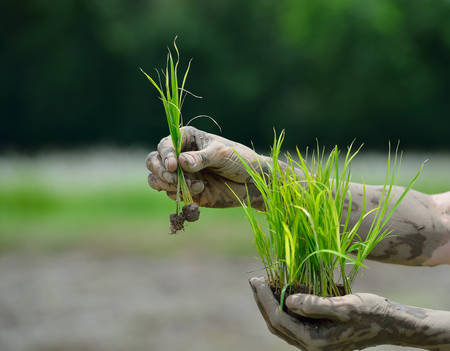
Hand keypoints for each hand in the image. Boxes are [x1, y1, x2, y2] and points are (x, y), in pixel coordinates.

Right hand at [146, 126, 265, 208]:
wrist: (252, 183)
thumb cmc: (240, 160)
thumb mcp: (222, 155)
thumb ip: (201, 158)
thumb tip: (180, 162)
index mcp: (187, 138)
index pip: (165, 144)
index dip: (165, 155)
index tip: (173, 166)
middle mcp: (180, 155)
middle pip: (153, 161)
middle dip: (160, 171)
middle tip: (174, 180)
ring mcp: (181, 174)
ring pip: (157, 179)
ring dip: (168, 184)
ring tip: (193, 186)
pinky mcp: (185, 190)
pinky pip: (170, 193)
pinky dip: (180, 195)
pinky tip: (201, 191)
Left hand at [249, 277, 431, 350]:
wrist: (390, 323)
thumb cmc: (370, 313)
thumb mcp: (345, 307)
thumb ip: (315, 305)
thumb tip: (288, 301)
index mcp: (314, 341)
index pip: (278, 319)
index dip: (264, 299)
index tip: (256, 279)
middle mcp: (310, 345)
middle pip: (275, 323)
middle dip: (261, 301)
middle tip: (253, 279)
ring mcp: (313, 340)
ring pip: (282, 323)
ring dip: (270, 303)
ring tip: (262, 284)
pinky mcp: (317, 334)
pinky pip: (292, 321)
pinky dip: (282, 306)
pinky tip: (281, 291)